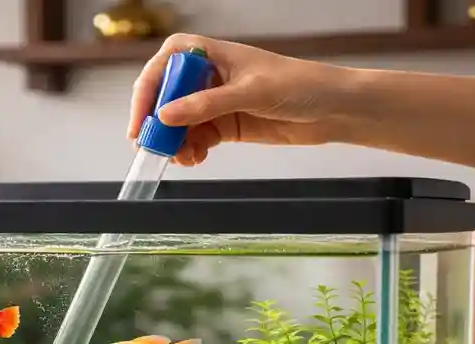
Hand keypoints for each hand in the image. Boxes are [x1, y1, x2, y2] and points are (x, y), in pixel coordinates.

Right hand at [127, 34, 357, 165]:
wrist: (333, 109)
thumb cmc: (299, 84)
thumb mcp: (250, 93)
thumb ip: (206, 105)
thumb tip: (166, 116)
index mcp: (210, 53)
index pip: (165, 66)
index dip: (148, 91)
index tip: (142, 120)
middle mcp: (207, 76)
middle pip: (166, 97)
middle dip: (157, 124)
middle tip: (153, 148)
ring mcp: (215, 102)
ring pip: (179, 123)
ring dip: (174, 142)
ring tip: (182, 158)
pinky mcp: (225, 125)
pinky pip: (196, 138)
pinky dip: (190, 151)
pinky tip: (195, 159)